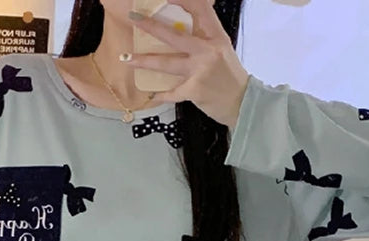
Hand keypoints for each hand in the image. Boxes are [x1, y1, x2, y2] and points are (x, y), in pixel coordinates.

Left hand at [126, 0, 249, 127]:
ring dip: (143, 61)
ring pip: (166, 63)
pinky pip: (172, 92)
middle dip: (151, 26)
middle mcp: (207, 50)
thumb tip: (181, 30)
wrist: (243, 103)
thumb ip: (205, 39)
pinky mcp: (195, 90)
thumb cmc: (230, 77)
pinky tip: (152, 94)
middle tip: (133, 18)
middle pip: (174, 35)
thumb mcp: (222, 50)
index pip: (199, 8)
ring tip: (126, 58)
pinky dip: (161, 94)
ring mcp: (200, 70)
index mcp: (216, 36)